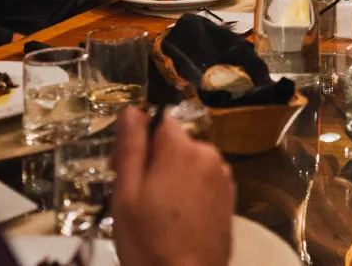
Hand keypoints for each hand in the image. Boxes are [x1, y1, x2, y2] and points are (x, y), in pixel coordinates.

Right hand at [112, 107, 234, 265]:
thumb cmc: (149, 241)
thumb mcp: (127, 193)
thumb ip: (131, 146)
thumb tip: (132, 110)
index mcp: (182, 149)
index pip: (159, 120)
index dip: (138, 139)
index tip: (122, 165)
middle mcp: (208, 154)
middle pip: (175, 142)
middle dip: (154, 160)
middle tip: (135, 194)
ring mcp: (222, 176)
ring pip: (189, 162)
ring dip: (173, 176)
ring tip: (156, 211)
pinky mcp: (229, 197)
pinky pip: (203, 180)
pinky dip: (190, 191)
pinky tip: (177, 217)